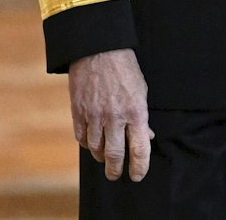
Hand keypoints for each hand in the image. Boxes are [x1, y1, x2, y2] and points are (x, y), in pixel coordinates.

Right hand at [69, 49, 151, 180]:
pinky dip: (87, 143)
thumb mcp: (141, 90)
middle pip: (115, 155)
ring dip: (100, 156)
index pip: (139, 149)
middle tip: (115, 175)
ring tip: (104, 157)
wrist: (98, 49)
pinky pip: (81, 137)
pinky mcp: (78, 111)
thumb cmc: (124, 69)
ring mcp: (95, 115)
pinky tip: (91, 142)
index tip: (137, 176)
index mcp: (136, 112)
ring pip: (96, 149)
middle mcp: (115, 117)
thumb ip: (142, 116)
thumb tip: (147, 136)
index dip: (139, 167)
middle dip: (115, 170)